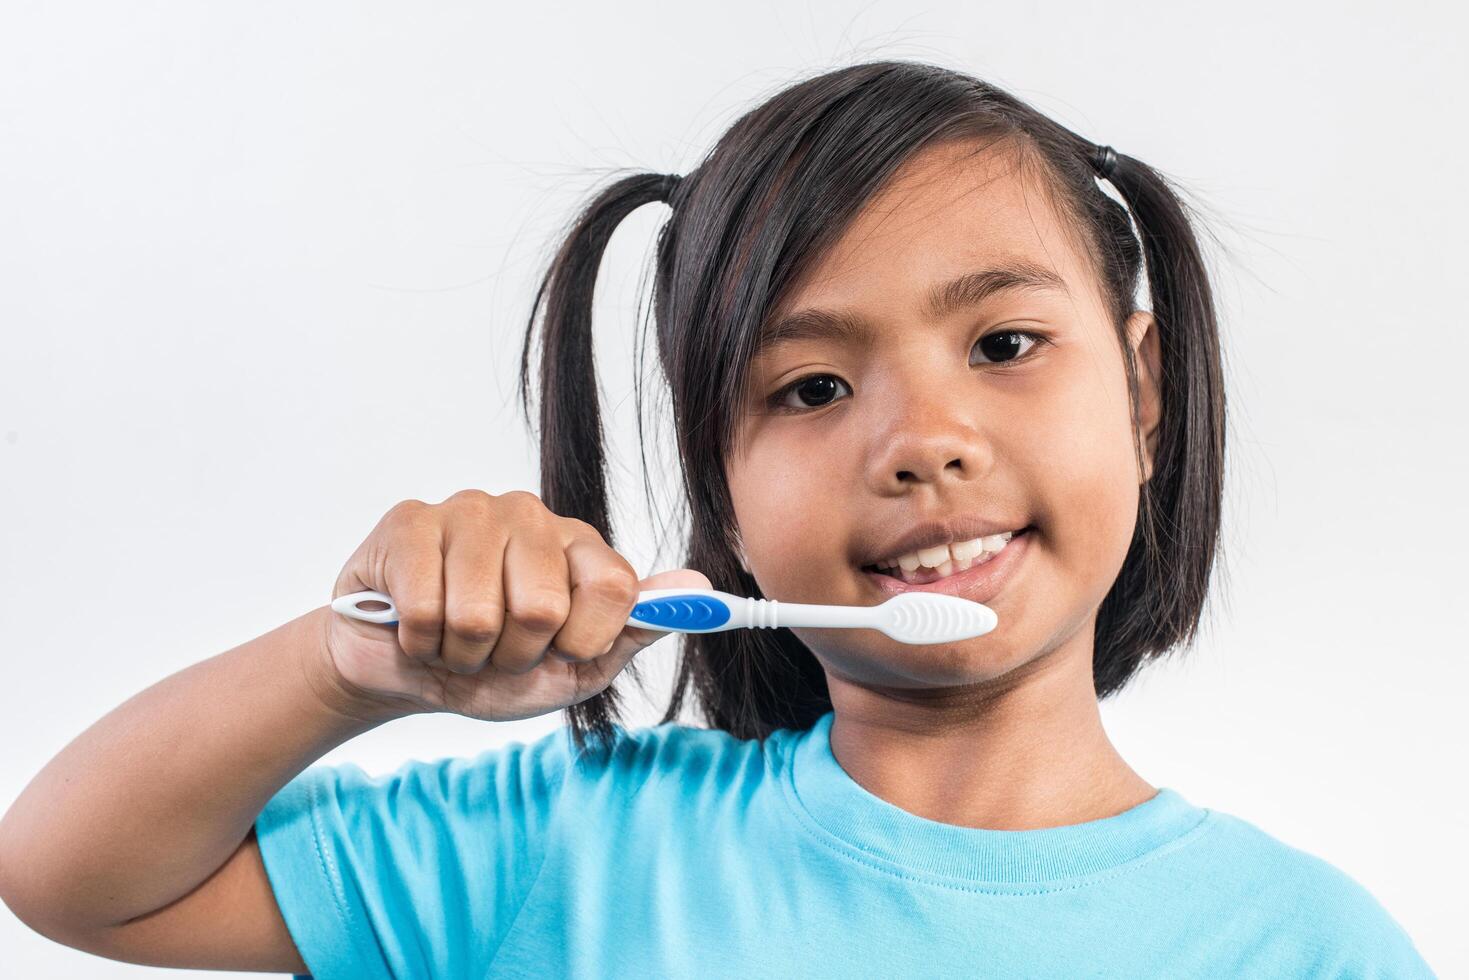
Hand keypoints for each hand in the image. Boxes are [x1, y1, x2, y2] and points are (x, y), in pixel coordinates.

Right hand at [312, 489, 708, 722]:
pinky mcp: (411, 522)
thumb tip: (700, 589)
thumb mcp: (575, 668)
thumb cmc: (491, 666)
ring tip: (454, 637)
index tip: (559, 652)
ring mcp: (470, 510)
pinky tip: (417, 626)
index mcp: (580, 547)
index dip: (582, 642)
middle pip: (544, 608)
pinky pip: (426, 607)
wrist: (402, 670)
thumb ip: (635, 630)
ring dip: (463, 652)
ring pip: (480, 614)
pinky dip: (420, 641)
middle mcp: (531, 515)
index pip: (616, 590)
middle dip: (513, 655)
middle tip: (494, 648)